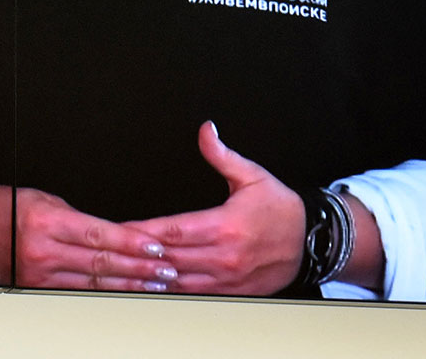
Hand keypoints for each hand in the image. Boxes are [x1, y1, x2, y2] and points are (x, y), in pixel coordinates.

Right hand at [0, 183, 174, 290]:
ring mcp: (37, 274)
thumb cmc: (4, 208)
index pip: (100, 235)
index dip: (132, 243)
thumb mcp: (44, 200)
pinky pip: (76, 292)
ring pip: (93, 283)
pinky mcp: (34, 288)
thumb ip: (79, 219)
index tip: (156, 246)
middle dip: (138, 267)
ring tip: (155, 285)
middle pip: (101, 263)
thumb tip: (116, 233)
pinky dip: (103, 293)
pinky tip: (123, 292)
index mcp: (46, 222)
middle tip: (167, 270)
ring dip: (128, 285)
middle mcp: (41, 251)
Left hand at [122, 121, 305, 295]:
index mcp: (225, 226)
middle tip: (113, 248)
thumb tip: (206, 131)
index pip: (174, 230)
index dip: (144, 230)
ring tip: (126, 269)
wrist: (312, 241)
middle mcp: (224, 256)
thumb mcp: (253, 176)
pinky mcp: (232, 291)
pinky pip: (195, 295)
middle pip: (170, 258)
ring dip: (152, 276)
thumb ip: (222, 155)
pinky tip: (154, 285)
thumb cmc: (280, 209)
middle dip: (140, 254)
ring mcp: (228, 278)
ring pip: (179, 282)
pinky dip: (172, 291)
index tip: (121, 228)